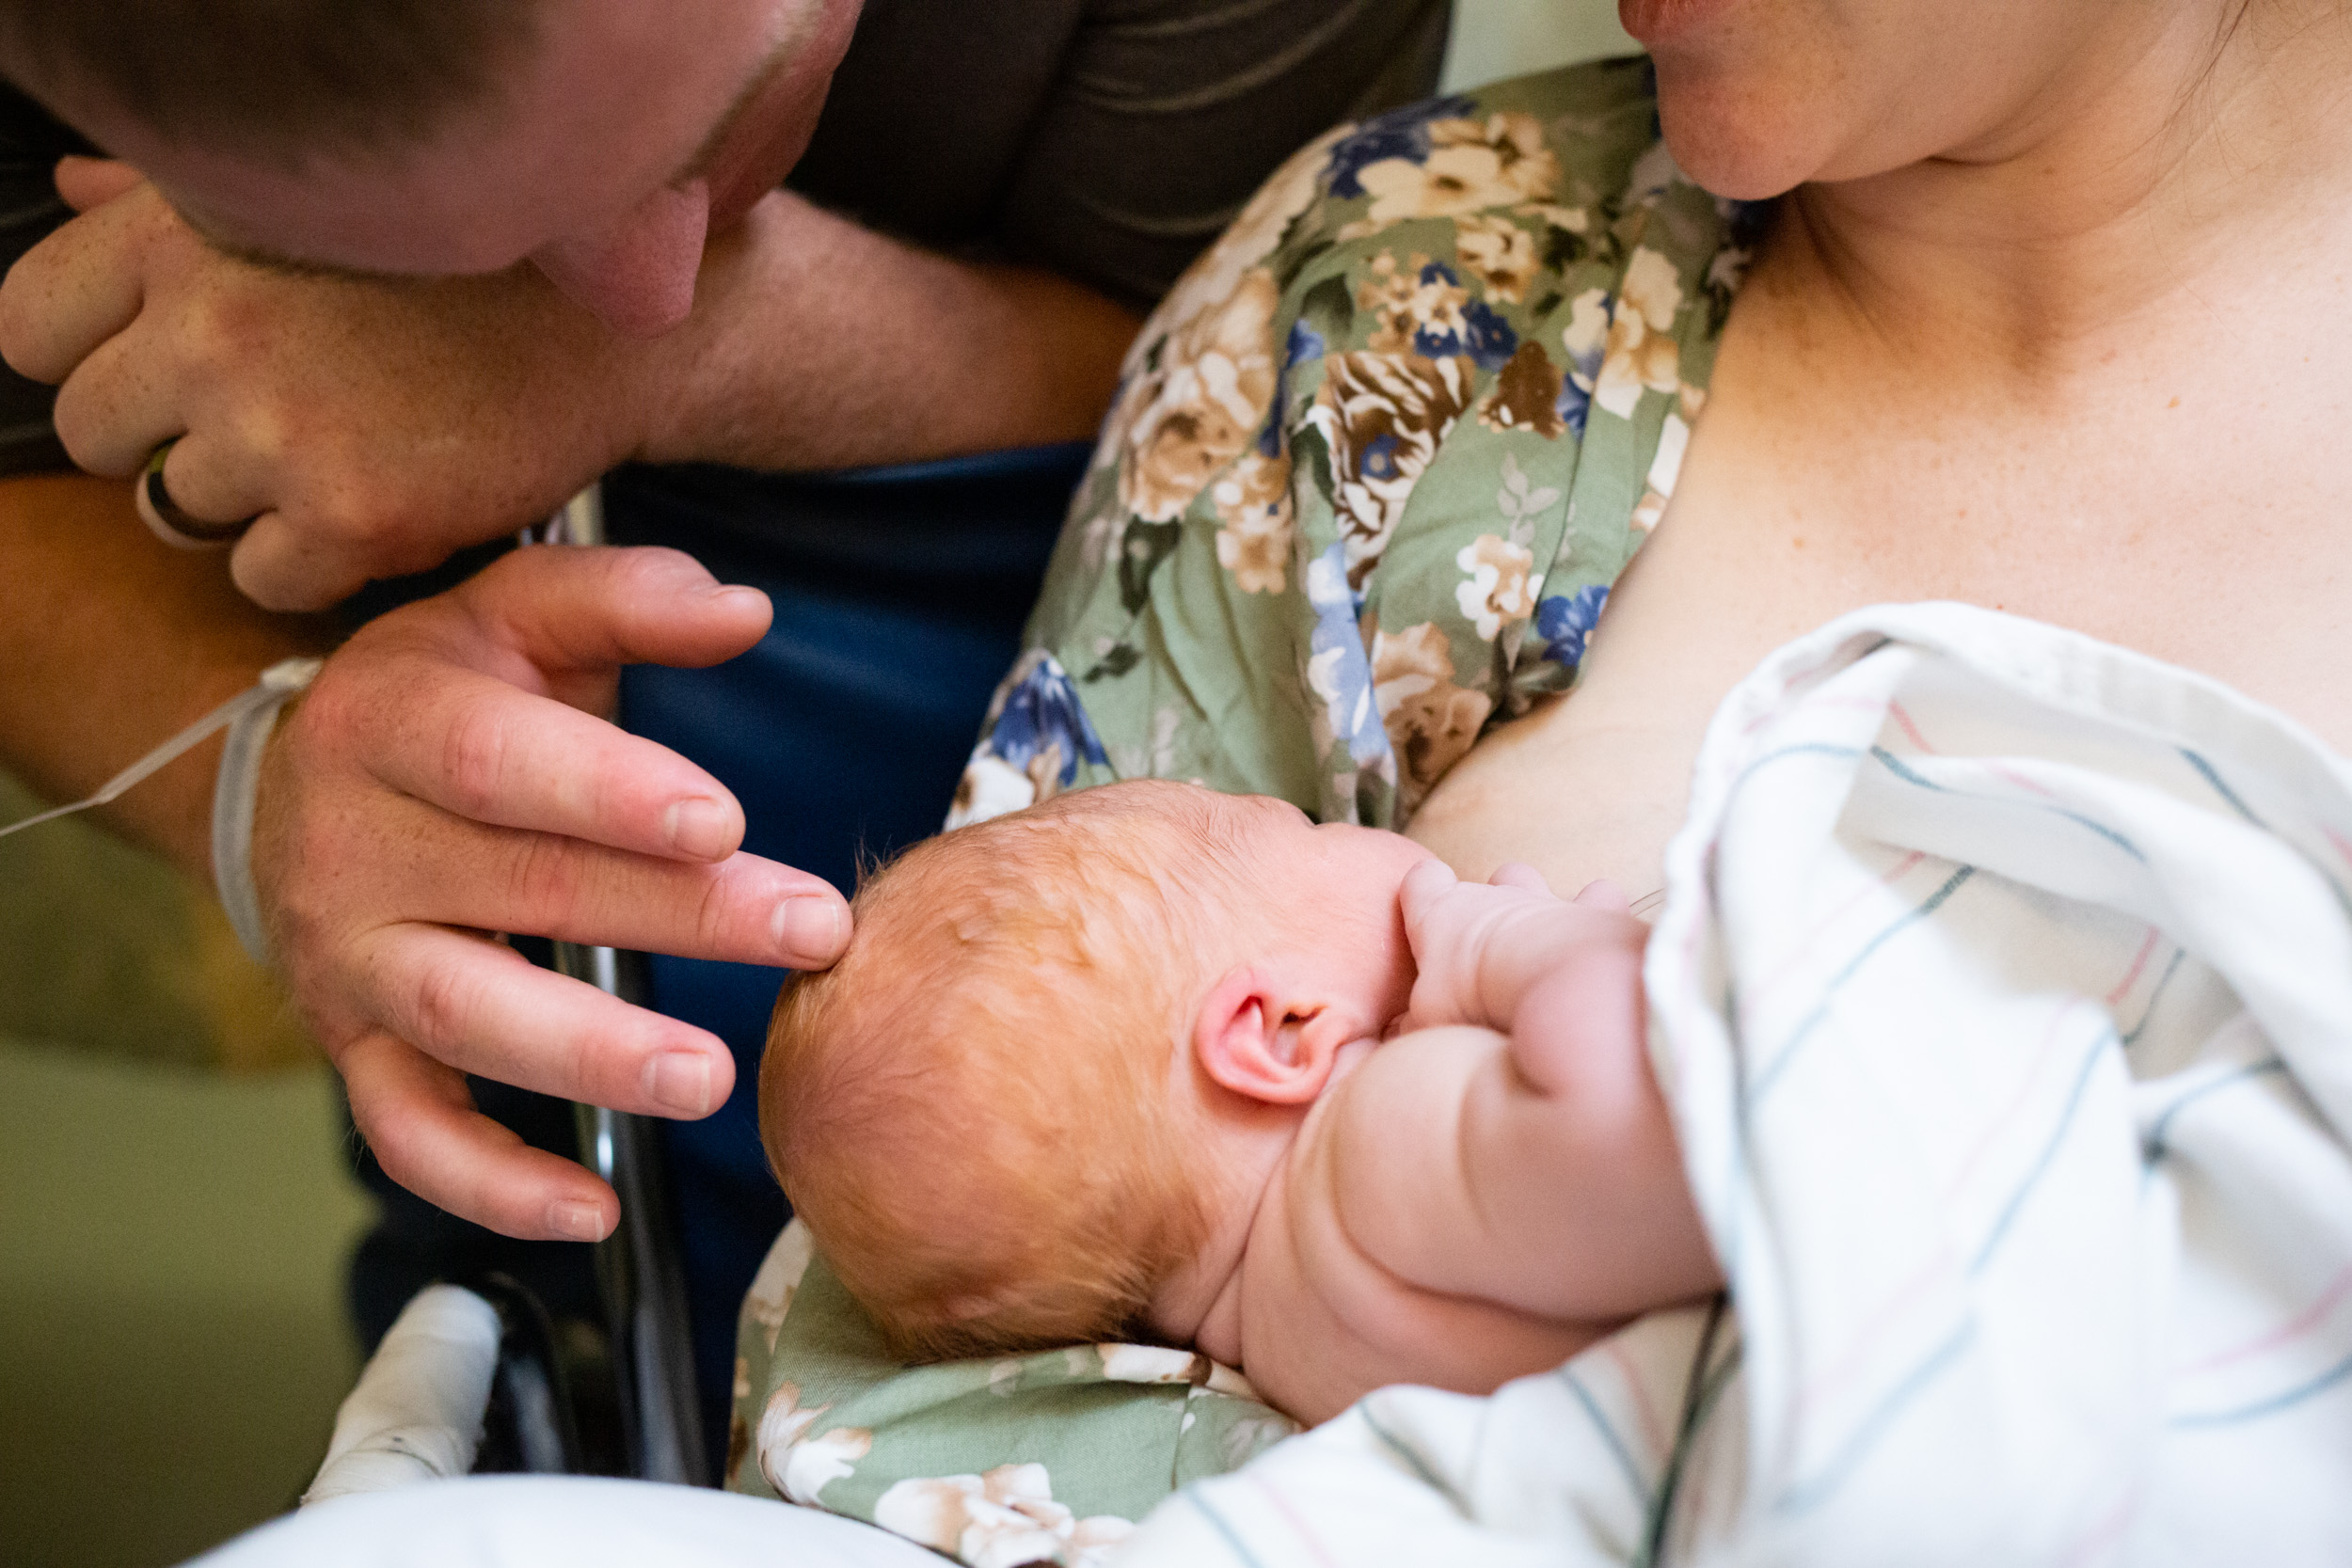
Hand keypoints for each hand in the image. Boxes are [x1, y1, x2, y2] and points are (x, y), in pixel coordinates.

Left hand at [0, 159, 653, 611]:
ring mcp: (280, 429)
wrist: (616, 326)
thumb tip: (71, 203)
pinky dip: (308, 563)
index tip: (161, 373)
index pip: (32, 330)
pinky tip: (371, 508)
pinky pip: (263, 578)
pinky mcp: (352, 514)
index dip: (95, 361)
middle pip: (96, 434)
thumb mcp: (315, 200)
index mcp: (186, 236)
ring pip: (178, 513)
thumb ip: (174, 210)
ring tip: (335, 457)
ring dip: (246, 502)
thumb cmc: (467, 259)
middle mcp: (214, 328)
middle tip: (261, 426)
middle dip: (166, 439)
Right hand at [254, 546, 851, 1239]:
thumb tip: (745, 609)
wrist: (289, 785)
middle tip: (809, 930)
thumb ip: (622, 601)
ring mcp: (346, 960)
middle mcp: (353, 847)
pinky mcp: (355, 1049)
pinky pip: (409, 1132)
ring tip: (708, 1075)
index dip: (607, 791)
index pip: (495, 762)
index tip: (723, 819)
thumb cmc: (444, 697)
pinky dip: (489, 1183)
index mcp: (391, 723)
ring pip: (457, 1015)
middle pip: (516, 886)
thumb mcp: (512, 615)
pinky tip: (587, 1208)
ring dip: (587, 1056)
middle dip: (674, 916)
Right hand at [1398, 858, 1641, 1035]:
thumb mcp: (1428, 1018)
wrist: (1547, 982)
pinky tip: (1600, 930)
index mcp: (1443, 912)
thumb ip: (1414, 1020)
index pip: (1423, 881)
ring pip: (1536, 881)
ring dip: (1538, 901)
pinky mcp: (1593, 910)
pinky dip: (1599, 909)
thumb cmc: (1475, 996)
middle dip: (1491, 900)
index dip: (1424, 891)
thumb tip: (1402, 1031)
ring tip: (1542, 934)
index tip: (1425, 910)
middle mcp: (1494, 895)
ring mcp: (1544, 899)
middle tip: (1491, 944)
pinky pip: (1599, 897)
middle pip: (1488, 880)